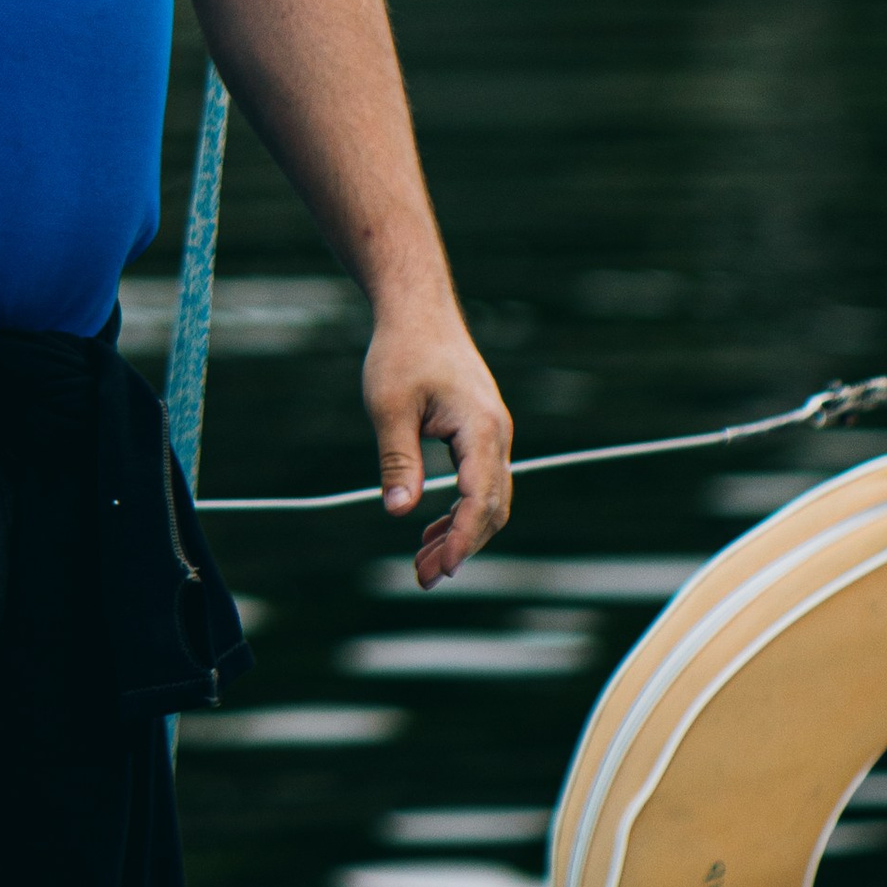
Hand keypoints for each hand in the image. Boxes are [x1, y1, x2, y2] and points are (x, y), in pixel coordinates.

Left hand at [364, 306, 510, 587]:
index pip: (479, 498)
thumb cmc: (402, 351)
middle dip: (461, 545)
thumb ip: (397, 460)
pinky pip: (479, 482)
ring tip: (424, 565)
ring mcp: (492, 433)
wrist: (418, 309)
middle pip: (491, 507)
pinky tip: (431, 530)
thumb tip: (398, 513)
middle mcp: (496, 434)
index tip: (442, 569)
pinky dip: (459, 510)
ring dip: (460, 532)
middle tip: (423, 577)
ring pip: (488, 498)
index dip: (463, 538)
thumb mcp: (390, 406)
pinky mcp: (479, 432)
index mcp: (480, 427)